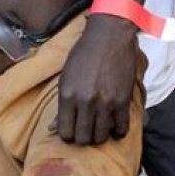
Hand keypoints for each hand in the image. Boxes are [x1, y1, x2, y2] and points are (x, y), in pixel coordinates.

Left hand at [55, 15, 138, 144]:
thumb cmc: (85, 53)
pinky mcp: (123, 100)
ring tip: (100, 130)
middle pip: (83, 138)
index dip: (68, 136)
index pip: (65, 133)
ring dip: (100, 136)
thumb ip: (62, 104)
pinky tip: (115, 129)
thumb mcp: (66, 77)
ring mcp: (105, 102)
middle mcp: (85, 101)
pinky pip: (122, 128)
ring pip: (101, 137)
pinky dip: (118, 132)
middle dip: (83, 139)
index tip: (72, 132)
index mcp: (67, 95)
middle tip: (86, 132)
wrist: (109, 36)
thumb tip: (52, 128)